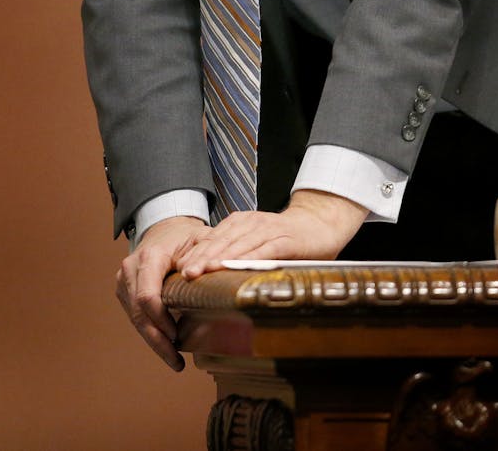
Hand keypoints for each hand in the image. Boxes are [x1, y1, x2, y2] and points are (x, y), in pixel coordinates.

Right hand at [115, 216, 210, 370]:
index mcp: (149, 257)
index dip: (161, 320)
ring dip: (153, 340)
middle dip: (157, 341)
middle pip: (139, 313)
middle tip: (177, 362)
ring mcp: (124, 280)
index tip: (178, 336)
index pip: (148, 296)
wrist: (163, 228)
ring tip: (174, 360)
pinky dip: (150, 331)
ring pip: (135, 318)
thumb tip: (195, 277)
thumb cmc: (185, 236)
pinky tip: (166, 344)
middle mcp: (130, 269)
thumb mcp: (201, 239)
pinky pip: (135, 316)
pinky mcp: (124, 289)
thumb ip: (204, 256)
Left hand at [173, 189, 367, 279]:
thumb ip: (236, 252)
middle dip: (201, 258)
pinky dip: (249, 258)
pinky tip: (237, 268)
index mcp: (238, 224)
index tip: (179, 269)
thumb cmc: (285, 240)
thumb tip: (210, 274)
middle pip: (220, 242)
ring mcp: (267, 230)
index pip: (211, 239)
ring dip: (220, 258)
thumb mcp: (255, 243)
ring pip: (238, 245)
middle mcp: (250, 223)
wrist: (319, 224)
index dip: (195, 254)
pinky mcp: (285, 239)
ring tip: (204, 271)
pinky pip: (264, 249)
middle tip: (185, 273)